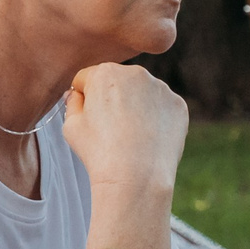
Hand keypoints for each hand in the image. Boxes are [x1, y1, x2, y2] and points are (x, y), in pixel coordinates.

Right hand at [63, 63, 187, 195]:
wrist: (136, 176)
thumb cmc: (99, 151)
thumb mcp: (71, 125)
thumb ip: (73, 103)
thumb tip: (77, 94)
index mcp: (106, 72)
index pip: (88, 78)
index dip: (84, 98)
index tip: (89, 117)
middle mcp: (136, 73)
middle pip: (118, 83)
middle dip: (112, 99)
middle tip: (111, 129)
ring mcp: (161, 88)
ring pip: (142, 94)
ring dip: (136, 107)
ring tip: (131, 137)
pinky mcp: (178, 105)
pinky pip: (162, 108)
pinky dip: (156, 119)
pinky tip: (148, 139)